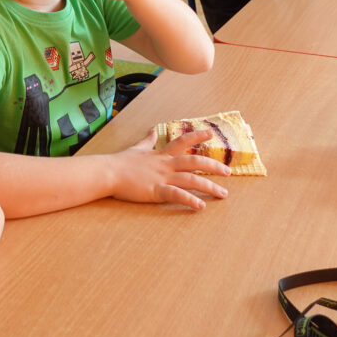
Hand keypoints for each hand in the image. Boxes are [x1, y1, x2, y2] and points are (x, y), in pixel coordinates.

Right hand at [108, 128, 229, 208]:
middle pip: (195, 162)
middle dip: (214, 166)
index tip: (211, 134)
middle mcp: (165, 164)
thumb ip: (147, 140)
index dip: (197, 136)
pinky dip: (190, 200)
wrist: (107, 172)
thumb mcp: (136, 148)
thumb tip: (152, 130)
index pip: (183, 141)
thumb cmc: (120, 162)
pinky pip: (176, 195)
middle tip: (228, 172)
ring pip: (191, 179)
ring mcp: (162, 177)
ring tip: (224, 194)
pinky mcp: (156, 191)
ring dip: (210, 186)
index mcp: (161, 154)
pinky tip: (201, 206)